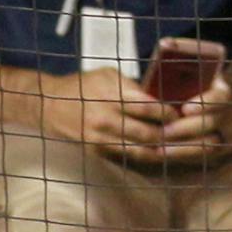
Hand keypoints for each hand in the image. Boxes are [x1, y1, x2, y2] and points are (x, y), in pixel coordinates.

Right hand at [34, 66, 176, 162]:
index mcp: (111, 95)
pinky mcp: (97, 151)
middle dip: (168, 135)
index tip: (178, 115)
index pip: (147, 108)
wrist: (49, 105)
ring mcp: (101, 138)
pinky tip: (156, 153)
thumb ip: (132, 87)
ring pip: (139, 151)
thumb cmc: (83, 85)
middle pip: (147, 133)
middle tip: (182, 134)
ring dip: (160, 150)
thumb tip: (159, 98)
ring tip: (174, 147)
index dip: (167, 114)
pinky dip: (143, 156)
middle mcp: (106, 118)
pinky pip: (126, 156)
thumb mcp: (107, 75)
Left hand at [156, 73, 231, 162]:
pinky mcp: (224, 149)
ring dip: (183, 147)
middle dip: (185, 128)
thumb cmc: (200, 86)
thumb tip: (162, 52)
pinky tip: (167, 154)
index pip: (219, 98)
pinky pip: (205, 156)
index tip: (185, 109)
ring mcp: (230, 133)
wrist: (221, 105)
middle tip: (163, 131)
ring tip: (160, 148)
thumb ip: (183, 66)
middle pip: (211, 123)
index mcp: (225, 92)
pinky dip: (185, 156)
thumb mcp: (198, 74)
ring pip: (209, 145)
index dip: (203, 104)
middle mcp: (231, 113)